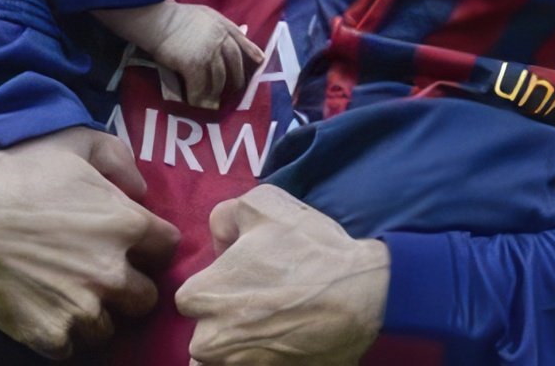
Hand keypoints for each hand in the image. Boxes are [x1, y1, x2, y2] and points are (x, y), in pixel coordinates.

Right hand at [0, 127, 178, 358]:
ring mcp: (81, 309)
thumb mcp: (74, 141)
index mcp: (126, 225)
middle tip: (100, 270)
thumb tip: (141, 190)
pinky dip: (63, 332)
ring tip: (71, 292)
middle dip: (129, 283)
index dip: (149, 242)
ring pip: (111, 327)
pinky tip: (47, 308)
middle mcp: (111, 273)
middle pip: (147, 297)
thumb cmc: (18, 171)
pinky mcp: (49, 334)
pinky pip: (73, 347)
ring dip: (97, 312)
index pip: (167, 247)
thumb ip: (119, 159)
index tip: (130, 241)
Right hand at [146, 1, 265, 110]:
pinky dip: (197, 96)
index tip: (260, 61)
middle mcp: (219, 39)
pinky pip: (200, 86)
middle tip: (233, 90)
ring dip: (216, 92)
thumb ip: (220, 25)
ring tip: (213, 100)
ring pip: (218, 79)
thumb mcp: (204, 14)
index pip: (242, 40)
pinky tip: (195, 101)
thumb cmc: (176, 16)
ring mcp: (208, 53)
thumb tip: (240, 30)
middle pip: (234, 64)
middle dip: (235, 79)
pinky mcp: (193, 65)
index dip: (252, 52)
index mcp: (222, 25)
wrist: (157, 21)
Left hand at [177, 186, 388, 365]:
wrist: (365, 294)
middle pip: (206, 335)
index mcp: (202, 298)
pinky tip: (285, 344)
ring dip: (242, 348)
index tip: (244, 282)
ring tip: (275, 328)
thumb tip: (220, 242)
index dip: (218, 287)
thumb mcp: (263, 204)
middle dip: (227, 323)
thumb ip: (224, 216)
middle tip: (263, 307)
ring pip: (224, 361)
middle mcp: (210, 342)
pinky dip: (262, 362)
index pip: (190, 299)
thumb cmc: (311, 249)